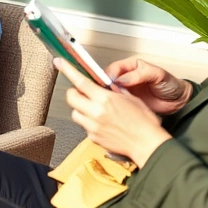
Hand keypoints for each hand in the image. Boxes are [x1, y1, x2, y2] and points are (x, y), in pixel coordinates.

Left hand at [55, 60, 172, 163]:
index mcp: (105, 99)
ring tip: (95, 109)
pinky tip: (102, 122)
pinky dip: (89, 122)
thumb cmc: (144, 123)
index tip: (60, 63)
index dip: (67, 70)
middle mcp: (95, 112)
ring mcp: (92, 126)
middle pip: (71, 97)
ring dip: (81, 108)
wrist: (147, 144)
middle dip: (75, 93)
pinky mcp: (92, 137)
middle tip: (84, 93)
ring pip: (75, 112)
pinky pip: (83, 126)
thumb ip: (113, 91)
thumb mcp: (130, 99)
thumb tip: (105, 86)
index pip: (80, 81)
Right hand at [104, 56, 191, 115]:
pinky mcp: (127, 103)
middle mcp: (125, 78)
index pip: (114, 68)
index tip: (109, 82)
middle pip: (107, 80)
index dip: (110, 74)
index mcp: (131, 66)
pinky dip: (114, 105)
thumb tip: (121, 79)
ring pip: (109, 92)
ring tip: (114, 100)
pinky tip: (117, 107)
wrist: (178, 101)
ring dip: (109, 96)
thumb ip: (140, 74)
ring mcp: (125, 90)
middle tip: (110, 92)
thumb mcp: (158, 74)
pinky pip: (116, 103)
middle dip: (106, 86)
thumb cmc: (170, 84)